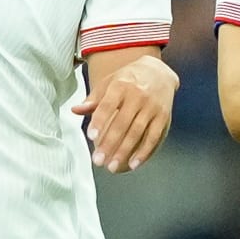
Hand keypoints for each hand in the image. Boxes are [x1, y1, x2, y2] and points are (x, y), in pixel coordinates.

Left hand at [75, 55, 178, 172]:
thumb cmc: (128, 80)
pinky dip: (144, 152)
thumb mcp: (110, 83)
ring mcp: (152, 106)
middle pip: (122, 123)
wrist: (158, 72)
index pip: (108, 105)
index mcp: (121, 85)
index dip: (99, 121)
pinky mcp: (164, 116)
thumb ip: (93, 99)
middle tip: (98, 160)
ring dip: (124, 151)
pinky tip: (133, 164)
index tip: (91, 137)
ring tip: (112, 166)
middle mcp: (138, 95)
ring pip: (138, 132)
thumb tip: (75, 110)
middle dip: (110, 143)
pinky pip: (153, 136)